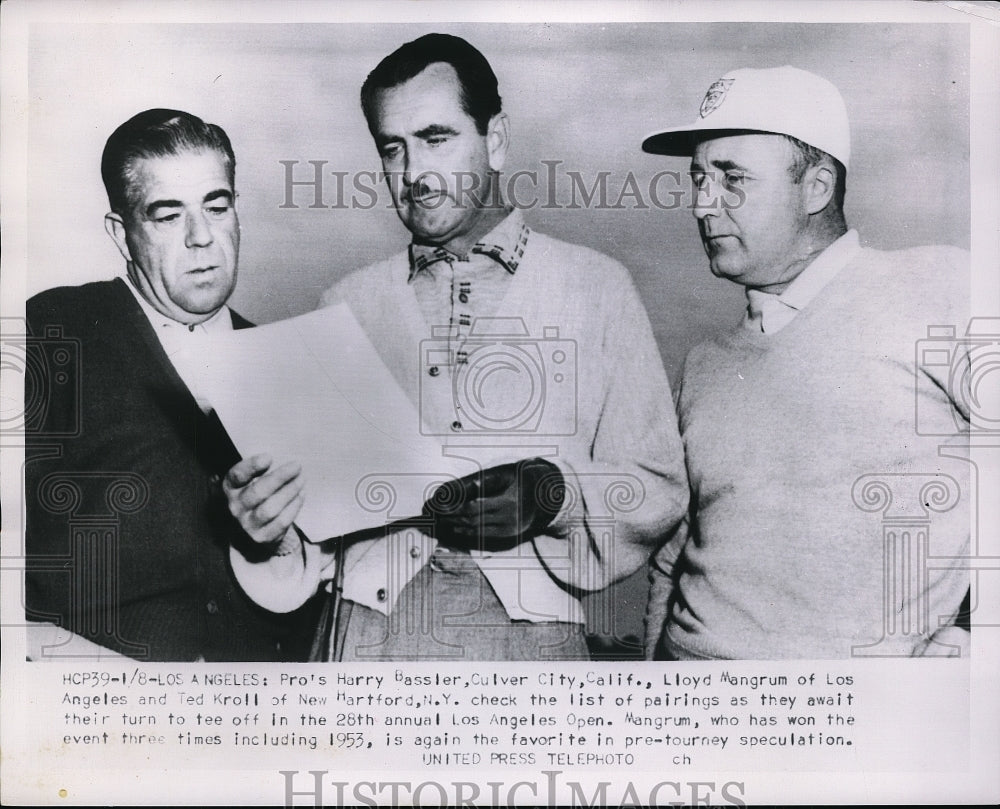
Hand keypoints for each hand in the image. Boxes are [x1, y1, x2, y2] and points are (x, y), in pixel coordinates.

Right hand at [223, 454, 303, 545]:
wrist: (252, 528)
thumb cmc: (255, 495)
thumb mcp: (250, 480)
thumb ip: (259, 469)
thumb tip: (282, 462)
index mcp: (230, 488)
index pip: (237, 476)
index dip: (251, 466)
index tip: (269, 457)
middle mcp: (235, 507)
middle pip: (258, 492)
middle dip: (280, 477)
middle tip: (296, 466)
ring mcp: (247, 524)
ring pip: (271, 508)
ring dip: (289, 492)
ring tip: (301, 479)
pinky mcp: (262, 536)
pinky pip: (281, 522)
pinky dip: (294, 506)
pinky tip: (301, 494)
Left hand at [423, 458, 564, 548]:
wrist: (544, 495)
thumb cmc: (521, 480)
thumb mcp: (506, 475)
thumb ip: (485, 481)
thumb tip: (465, 484)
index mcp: (509, 503)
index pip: (474, 508)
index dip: (455, 508)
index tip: (440, 506)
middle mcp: (509, 519)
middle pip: (472, 520)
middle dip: (452, 518)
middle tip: (435, 514)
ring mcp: (509, 529)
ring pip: (476, 530)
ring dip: (456, 526)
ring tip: (441, 520)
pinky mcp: (508, 535)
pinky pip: (484, 535)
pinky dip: (467, 532)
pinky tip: (456, 527)